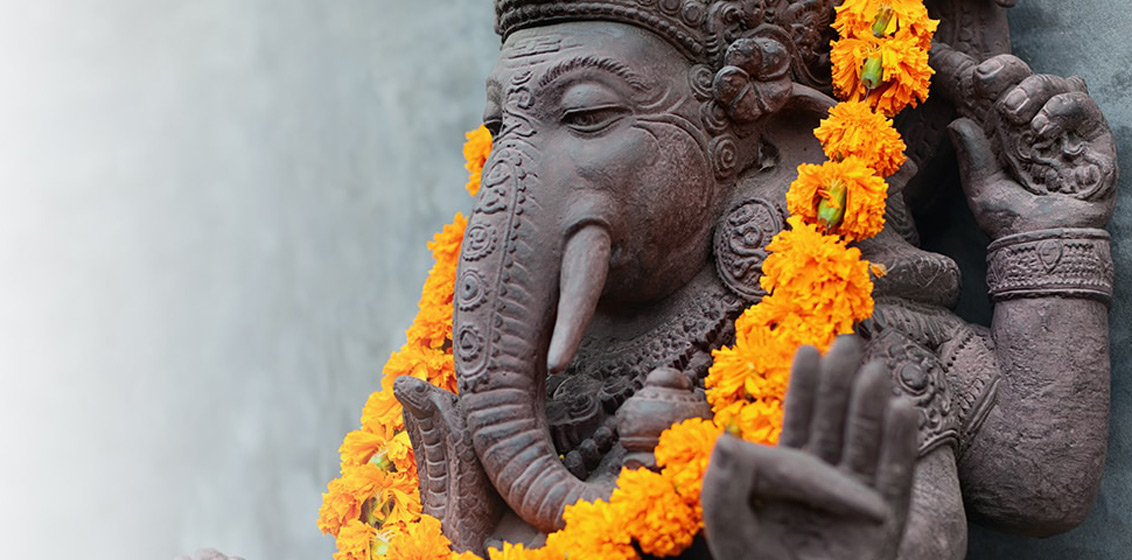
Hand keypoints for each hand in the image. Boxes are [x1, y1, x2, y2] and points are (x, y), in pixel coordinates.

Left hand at [701, 336, 917, 559]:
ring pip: (865, 444)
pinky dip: (899, 446)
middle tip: (848, 342)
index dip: (802, 389)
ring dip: (870, 407)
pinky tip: (903, 409)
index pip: (797, 425)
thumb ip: (722, 487)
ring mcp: (856, 503)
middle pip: (834, 425)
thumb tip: (729, 440)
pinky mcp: (885, 525)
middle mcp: (823, 484)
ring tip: (874, 369)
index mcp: (786, 479)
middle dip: (840, 386)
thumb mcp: (730, 530)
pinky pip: (894, 478)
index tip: (807, 350)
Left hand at [948, 54, 1116, 237]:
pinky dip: (1063, 107)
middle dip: (1012, 75)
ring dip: (1036, 89)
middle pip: (1033, 78)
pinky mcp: (1095, 140)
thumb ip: (972, 153)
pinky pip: (1084, 107)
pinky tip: (1043, 126)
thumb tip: (956, 123)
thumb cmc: (1010, 219)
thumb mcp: (981, 185)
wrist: (1040, 243)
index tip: (977, 75)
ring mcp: (1069, 130)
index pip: (1006, 88)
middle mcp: (1041, 125)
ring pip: (1060, 84)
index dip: (995, 74)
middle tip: (992, 89)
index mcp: (1012, 129)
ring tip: (1016, 114)